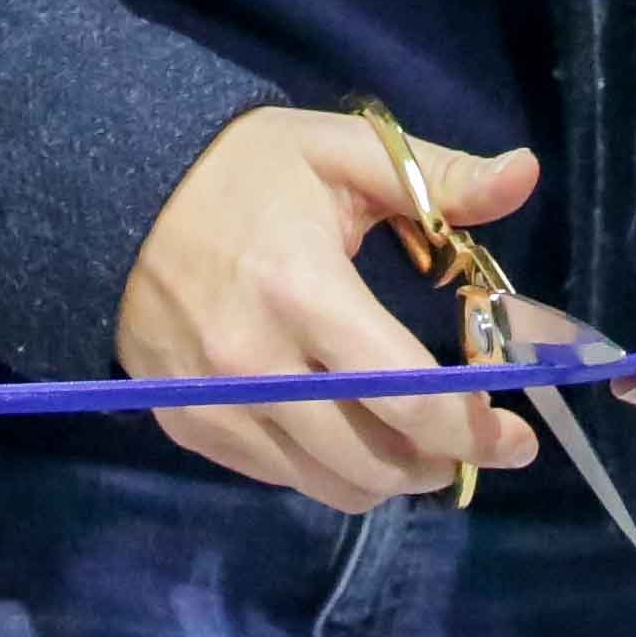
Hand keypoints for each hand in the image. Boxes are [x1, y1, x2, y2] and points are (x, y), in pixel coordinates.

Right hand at [115, 108, 536, 511]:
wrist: (110, 190)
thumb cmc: (240, 170)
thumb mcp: (341, 151)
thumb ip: (438, 176)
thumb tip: (525, 176)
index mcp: (304, 290)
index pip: (409, 399)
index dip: (476, 431)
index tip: (516, 435)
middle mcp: (257, 365)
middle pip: (375, 462)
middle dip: (443, 463)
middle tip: (477, 442)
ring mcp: (216, 405)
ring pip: (331, 485)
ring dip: (390, 476)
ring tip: (419, 442)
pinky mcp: (189, 426)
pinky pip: (281, 476)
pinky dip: (329, 467)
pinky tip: (347, 426)